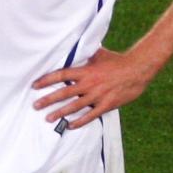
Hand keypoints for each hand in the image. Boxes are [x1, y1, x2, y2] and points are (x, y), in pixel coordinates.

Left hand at [32, 47, 157, 128]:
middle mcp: (89, 84)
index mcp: (85, 70)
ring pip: (74, 106)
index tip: (35, 85)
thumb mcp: (98, 54)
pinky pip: (90, 116)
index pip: (61, 75)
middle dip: (48, 100)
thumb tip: (74, 47)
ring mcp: (97, 96)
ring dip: (60, 113)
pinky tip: (69, 126)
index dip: (47, 80)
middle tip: (35, 105)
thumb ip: (85, 53)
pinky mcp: (106, 105)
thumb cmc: (117, 61)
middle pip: (64, 93)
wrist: (137, 70)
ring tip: (47, 118)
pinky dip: (79, 122)